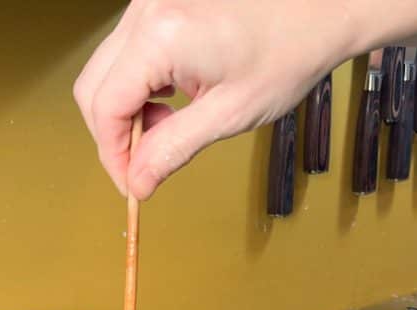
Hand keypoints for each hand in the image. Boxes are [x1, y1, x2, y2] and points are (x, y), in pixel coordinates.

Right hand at [73, 0, 354, 198]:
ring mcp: (150, 1)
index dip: (113, 154)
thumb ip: (173, 149)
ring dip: (129, 111)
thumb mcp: (229, 114)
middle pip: (94, 86)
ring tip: (171, 126)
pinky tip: (174, 98)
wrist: (321, 5)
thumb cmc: (289, 51)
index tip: (132, 185)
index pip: (105, 107)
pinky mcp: (160, 2)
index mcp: (160, 37)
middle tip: (149, 164)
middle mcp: (145, 10)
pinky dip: (140, 86)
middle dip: (115, 135)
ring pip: (108, 70)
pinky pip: (128, 53)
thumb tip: (137, 182)